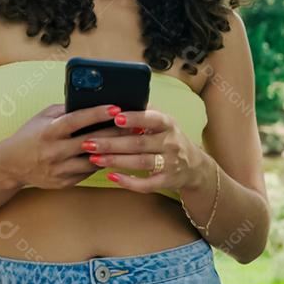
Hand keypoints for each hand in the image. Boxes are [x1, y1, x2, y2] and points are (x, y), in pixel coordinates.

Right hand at [1, 103, 136, 189]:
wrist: (11, 165)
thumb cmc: (30, 135)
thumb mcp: (42, 117)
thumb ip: (64, 110)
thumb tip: (90, 102)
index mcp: (49, 131)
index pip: (76, 120)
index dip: (96, 113)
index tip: (116, 108)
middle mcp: (54, 151)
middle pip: (91, 141)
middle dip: (115, 133)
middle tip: (135, 125)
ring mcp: (59, 169)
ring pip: (93, 161)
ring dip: (113, 152)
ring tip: (131, 142)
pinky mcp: (64, 182)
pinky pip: (88, 172)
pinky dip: (102, 163)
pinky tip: (116, 156)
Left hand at [79, 108, 205, 193]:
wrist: (194, 166)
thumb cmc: (169, 138)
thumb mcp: (163, 122)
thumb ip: (145, 112)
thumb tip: (118, 100)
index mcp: (168, 124)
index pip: (152, 118)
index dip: (134, 118)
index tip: (115, 117)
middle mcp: (170, 142)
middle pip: (139, 143)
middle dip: (112, 143)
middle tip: (90, 142)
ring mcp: (170, 163)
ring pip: (140, 162)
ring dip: (115, 160)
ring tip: (94, 158)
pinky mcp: (166, 181)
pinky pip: (146, 184)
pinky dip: (128, 181)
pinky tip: (111, 177)